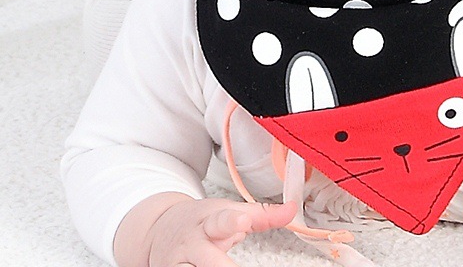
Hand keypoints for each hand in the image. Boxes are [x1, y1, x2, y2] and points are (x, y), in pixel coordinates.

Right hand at [147, 197, 296, 266]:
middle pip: (207, 257)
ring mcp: (179, 262)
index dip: (232, 220)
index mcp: (210, 221)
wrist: (161, 228)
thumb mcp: (229, 212)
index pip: (222, 219)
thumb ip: (262, 215)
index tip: (243, 221)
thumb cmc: (203, 221)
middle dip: (222, 265)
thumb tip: (293, 209)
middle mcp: (193, 243)